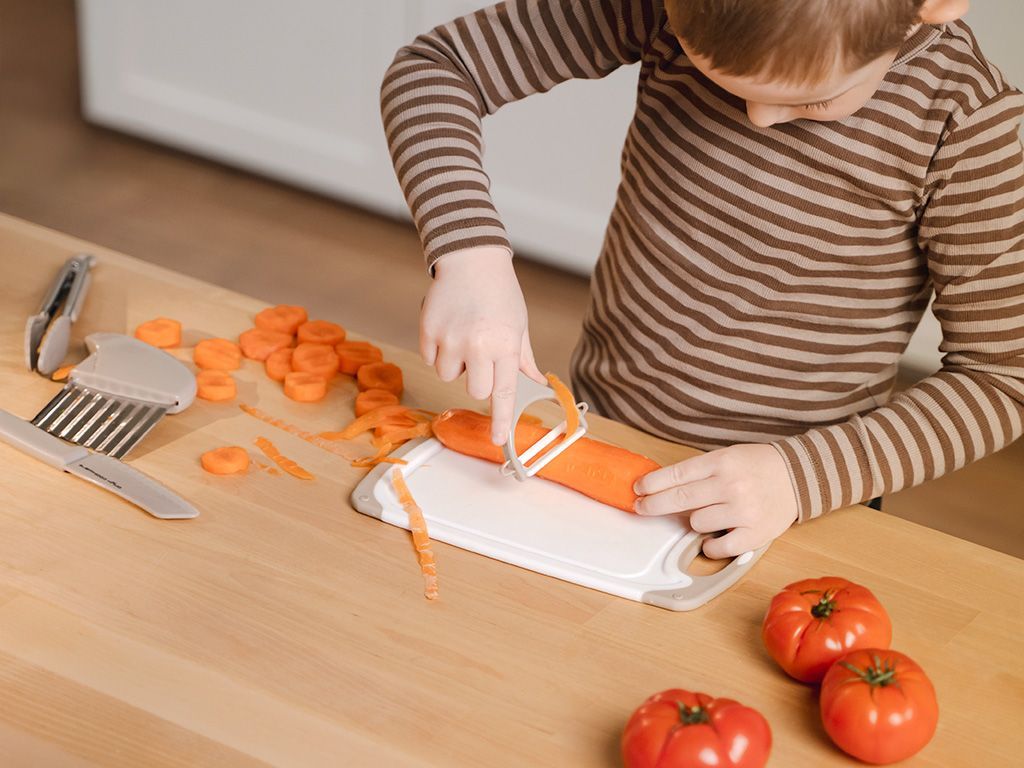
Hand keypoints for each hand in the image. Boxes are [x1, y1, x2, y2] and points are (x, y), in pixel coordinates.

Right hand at [421, 246, 545, 443]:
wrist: (471, 258)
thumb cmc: (500, 293)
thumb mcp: (519, 325)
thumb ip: (524, 360)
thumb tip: (537, 384)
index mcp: (505, 345)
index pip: (504, 393)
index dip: (501, 419)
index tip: (497, 440)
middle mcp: (478, 345)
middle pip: (474, 390)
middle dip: (476, 380)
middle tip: (480, 355)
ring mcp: (450, 338)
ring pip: (447, 375)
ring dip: (455, 363)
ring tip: (463, 336)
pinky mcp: (428, 330)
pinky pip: (429, 357)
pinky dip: (436, 349)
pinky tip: (448, 327)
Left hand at [633, 443, 798, 558]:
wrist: (800, 476)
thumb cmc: (758, 466)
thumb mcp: (727, 456)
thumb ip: (699, 472)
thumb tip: (661, 487)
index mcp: (722, 462)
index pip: (677, 474)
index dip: (652, 484)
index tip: (638, 489)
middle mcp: (731, 486)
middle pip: (680, 500)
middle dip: (653, 505)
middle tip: (642, 508)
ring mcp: (743, 511)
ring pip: (697, 523)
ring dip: (696, 521)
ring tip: (710, 513)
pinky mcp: (755, 534)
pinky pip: (717, 547)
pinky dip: (710, 545)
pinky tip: (713, 536)